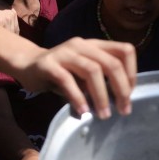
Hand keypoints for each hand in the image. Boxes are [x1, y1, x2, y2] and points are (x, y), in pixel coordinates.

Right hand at [18, 37, 135, 118]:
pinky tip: (83, 110)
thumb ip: (99, 82)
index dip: (132, 73)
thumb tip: (117, 102)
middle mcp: (81, 45)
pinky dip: (78, 97)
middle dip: (121, 89)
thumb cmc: (59, 72)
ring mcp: (64, 53)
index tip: (129, 94)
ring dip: (101, 96)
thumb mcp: (82, 74)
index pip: (124, 51)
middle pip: (111, 63)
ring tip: (103, 114)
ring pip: (92, 70)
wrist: (26, 64)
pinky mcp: (48, 64)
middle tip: (123, 110)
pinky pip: (67, 80)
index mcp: (94, 45)